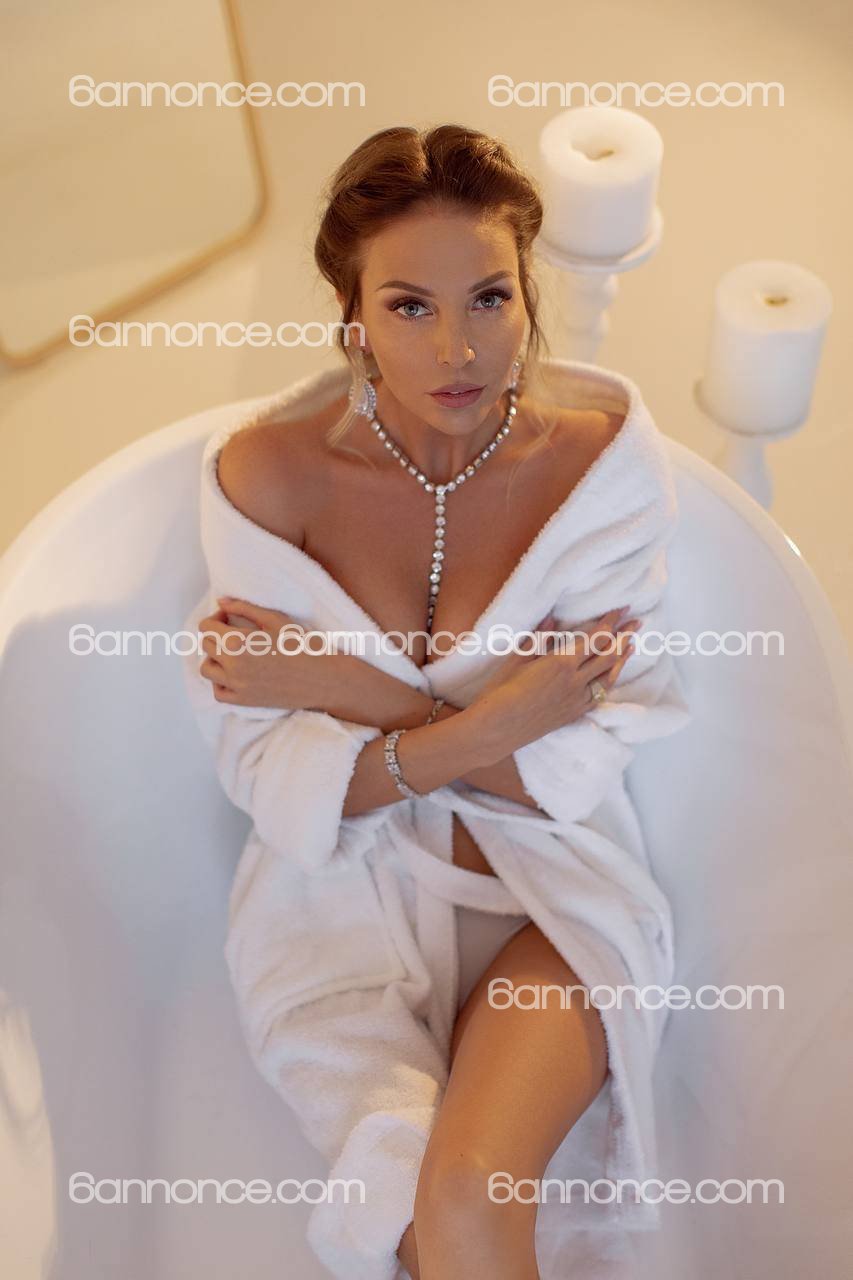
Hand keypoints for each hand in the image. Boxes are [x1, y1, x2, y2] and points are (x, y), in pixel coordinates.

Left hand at [196, 596, 333, 709]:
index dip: (216, 618)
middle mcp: (232, 665)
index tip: (229, 618)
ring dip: (214, 658)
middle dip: (215, 635)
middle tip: (233, 632)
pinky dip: (220, 682)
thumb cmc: (301, 645)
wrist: (321, 678)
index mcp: (237, 642)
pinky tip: (235, 674)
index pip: (206, 627)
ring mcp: (236, 686)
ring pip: (207, 669)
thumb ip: (244, 608)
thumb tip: (221, 602)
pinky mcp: (244, 701)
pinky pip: (218, 692)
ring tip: (232, 654)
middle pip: (205, 645)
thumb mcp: (275, 619)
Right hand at [470, 606, 640, 756]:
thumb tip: (551, 620)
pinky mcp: (573, 714)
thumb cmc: (500, 692)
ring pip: (608, 676)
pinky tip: (613, 676)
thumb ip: (538, 639)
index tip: (622, 610)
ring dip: (622, 659)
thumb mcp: (516, 659)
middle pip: (608, 655)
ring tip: (632, 645)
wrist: (497, 729)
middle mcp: (575, 681)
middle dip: (624, 636)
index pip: (595, 638)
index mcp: (562, 662)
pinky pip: (599, 696)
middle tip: (636, 622)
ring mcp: (577, 699)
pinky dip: (610, 682)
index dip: (611, 622)